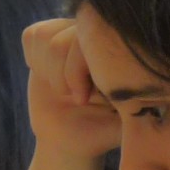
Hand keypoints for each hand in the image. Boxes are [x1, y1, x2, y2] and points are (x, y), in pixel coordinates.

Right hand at [21, 19, 120, 163]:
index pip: (91, 40)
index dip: (77, 72)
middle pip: (63, 40)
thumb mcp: (127, 117)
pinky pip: (31, 35)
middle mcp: (101, 31)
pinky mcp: (49, 35)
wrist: (71, 138)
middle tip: (77, 100)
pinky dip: (34, 60)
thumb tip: (139, 79)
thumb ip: (134, 97)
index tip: (83, 101)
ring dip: (48, 71)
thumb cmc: (102, 131)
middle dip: (63, 76)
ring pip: (45, 37)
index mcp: (124, 46)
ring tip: (64, 89)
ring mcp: (73, 31)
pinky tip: (48, 76)